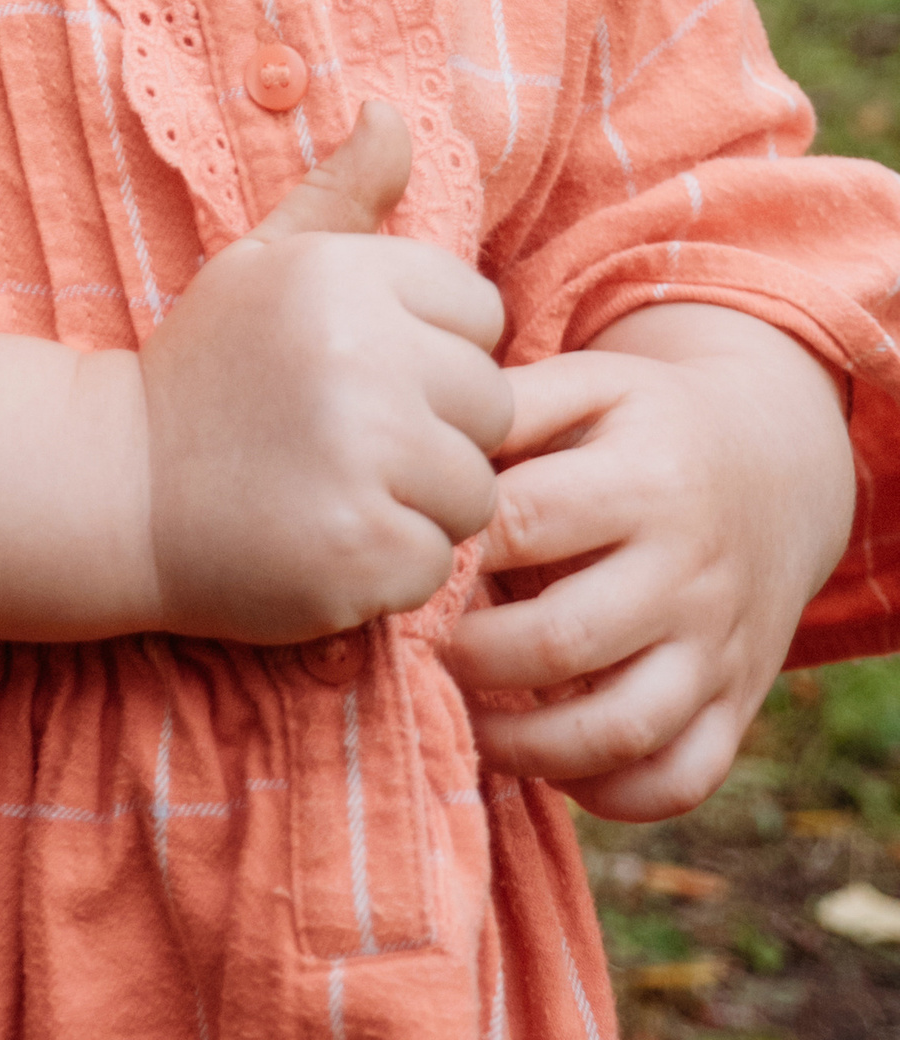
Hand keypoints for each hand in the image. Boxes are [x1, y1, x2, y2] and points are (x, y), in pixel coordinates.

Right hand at [141, 100, 511, 643]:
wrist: (116, 487)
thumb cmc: (205, 372)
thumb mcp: (263, 263)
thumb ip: (342, 193)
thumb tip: (394, 113)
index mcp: (343, 275)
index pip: (479, 314)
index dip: (432, 351)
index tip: (363, 374)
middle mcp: (361, 356)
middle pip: (490, 405)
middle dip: (436, 432)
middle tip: (349, 444)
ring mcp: (365, 455)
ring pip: (475, 489)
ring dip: (421, 506)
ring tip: (338, 492)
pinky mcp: (363, 547)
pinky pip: (438, 561)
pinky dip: (390, 568)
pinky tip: (325, 542)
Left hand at [442, 307, 853, 820]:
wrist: (777, 468)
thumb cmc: (646, 426)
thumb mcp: (590, 386)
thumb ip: (508, 409)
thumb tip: (417, 447)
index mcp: (646, 481)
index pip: (526, 522)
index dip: (450, 547)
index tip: (402, 558)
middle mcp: (690, 574)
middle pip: (564, 639)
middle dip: (471, 655)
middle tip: (420, 646)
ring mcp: (718, 649)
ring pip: (623, 730)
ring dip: (528, 743)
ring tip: (465, 715)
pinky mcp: (737, 705)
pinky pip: (679, 779)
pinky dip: (611, 793)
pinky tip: (551, 763)